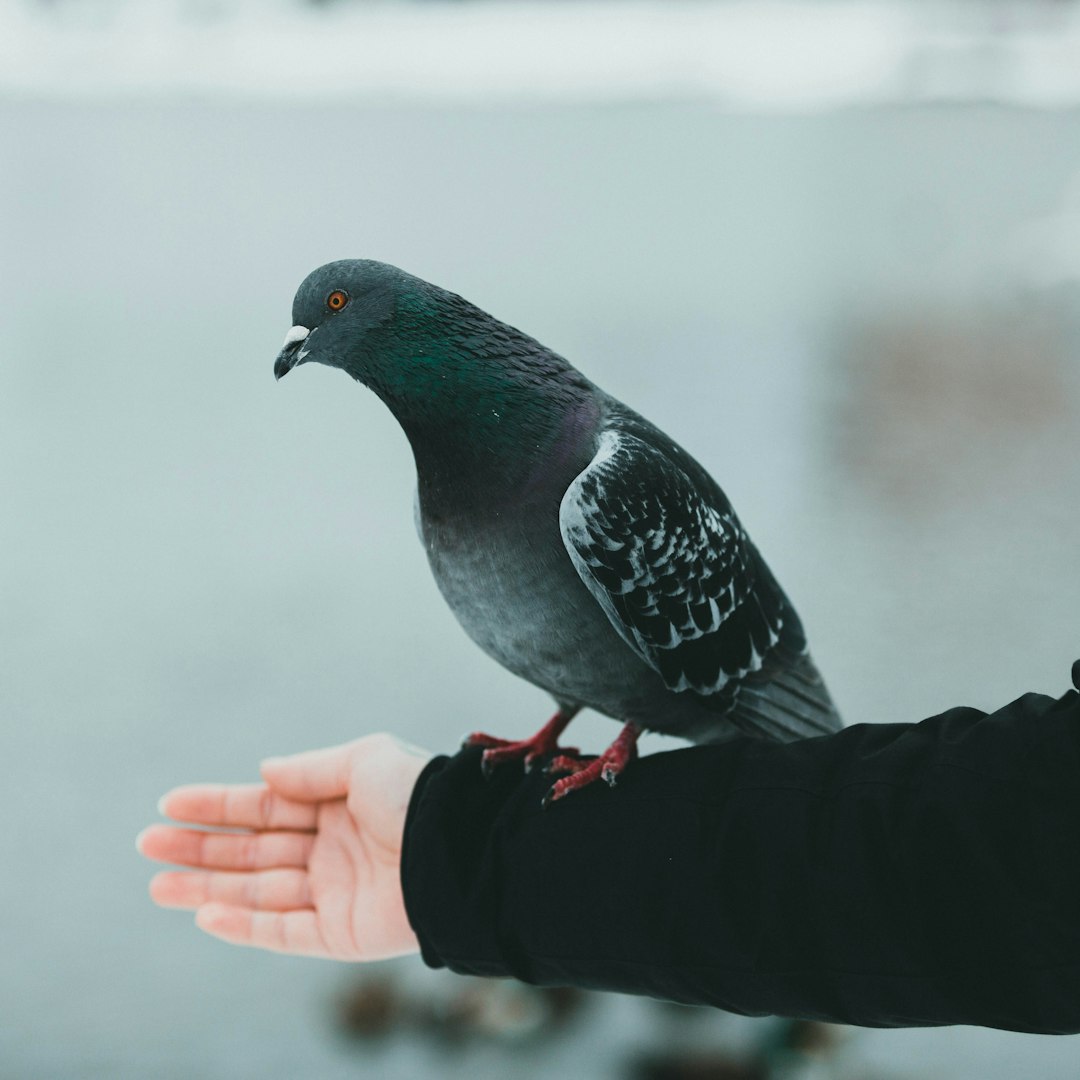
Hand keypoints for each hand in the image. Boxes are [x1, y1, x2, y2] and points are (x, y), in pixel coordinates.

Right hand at [138, 733, 430, 959]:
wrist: (458, 847)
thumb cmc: (415, 795)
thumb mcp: (364, 760)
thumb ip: (310, 770)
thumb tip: (263, 773)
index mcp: (338, 806)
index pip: (265, 807)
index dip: (218, 806)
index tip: (170, 803)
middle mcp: (331, 849)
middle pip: (252, 850)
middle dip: (200, 848)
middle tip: (146, 843)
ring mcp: (334, 893)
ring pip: (257, 892)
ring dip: (206, 887)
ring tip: (156, 884)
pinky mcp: (341, 934)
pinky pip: (282, 933)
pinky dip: (243, 926)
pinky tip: (203, 913)